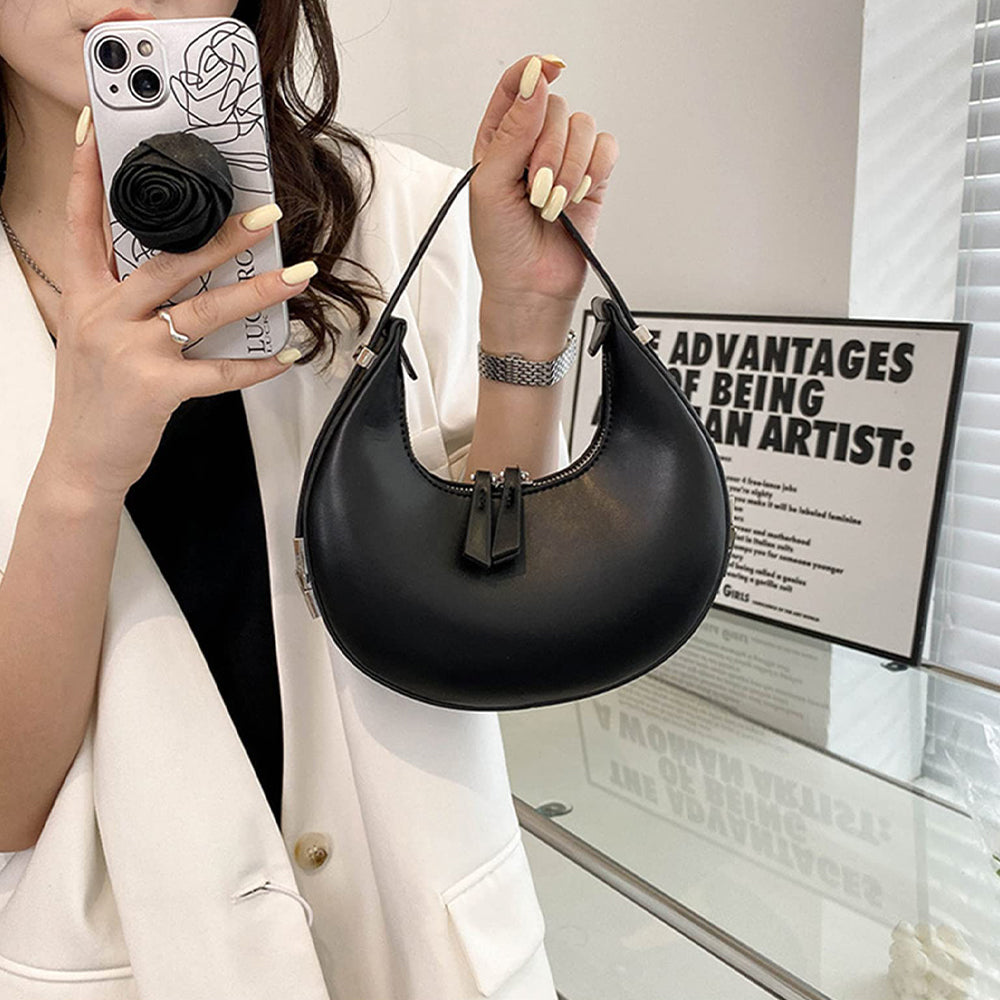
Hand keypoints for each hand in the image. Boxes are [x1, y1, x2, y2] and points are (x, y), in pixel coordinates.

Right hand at [42, 108, 312, 500]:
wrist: (81, 459)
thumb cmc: (94, 396)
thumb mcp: (87, 334)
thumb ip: (116, 298)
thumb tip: (167, 267)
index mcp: (84, 296)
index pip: (82, 222)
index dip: (87, 173)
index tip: (98, 129)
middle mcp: (103, 315)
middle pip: (167, 261)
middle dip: (220, 234)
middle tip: (265, 214)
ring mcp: (129, 351)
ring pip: (203, 310)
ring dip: (258, 292)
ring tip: (298, 275)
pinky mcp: (155, 388)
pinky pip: (219, 373)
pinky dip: (257, 367)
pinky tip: (286, 355)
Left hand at [470, 55, 618, 333]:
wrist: (530, 286)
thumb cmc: (500, 244)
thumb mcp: (490, 185)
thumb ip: (512, 131)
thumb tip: (534, 83)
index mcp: (499, 141)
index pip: (516, 86)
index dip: (531, 72)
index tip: (548, 70)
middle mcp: (534, 144)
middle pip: (555, 108)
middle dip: (548, 150)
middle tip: (535, 189)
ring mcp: (566, 160)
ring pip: (583, 127)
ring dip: (570, 167)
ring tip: (553, 203)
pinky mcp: (593, 178)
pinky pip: (607, 148)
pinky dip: (595, 170)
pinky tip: (577, 195)